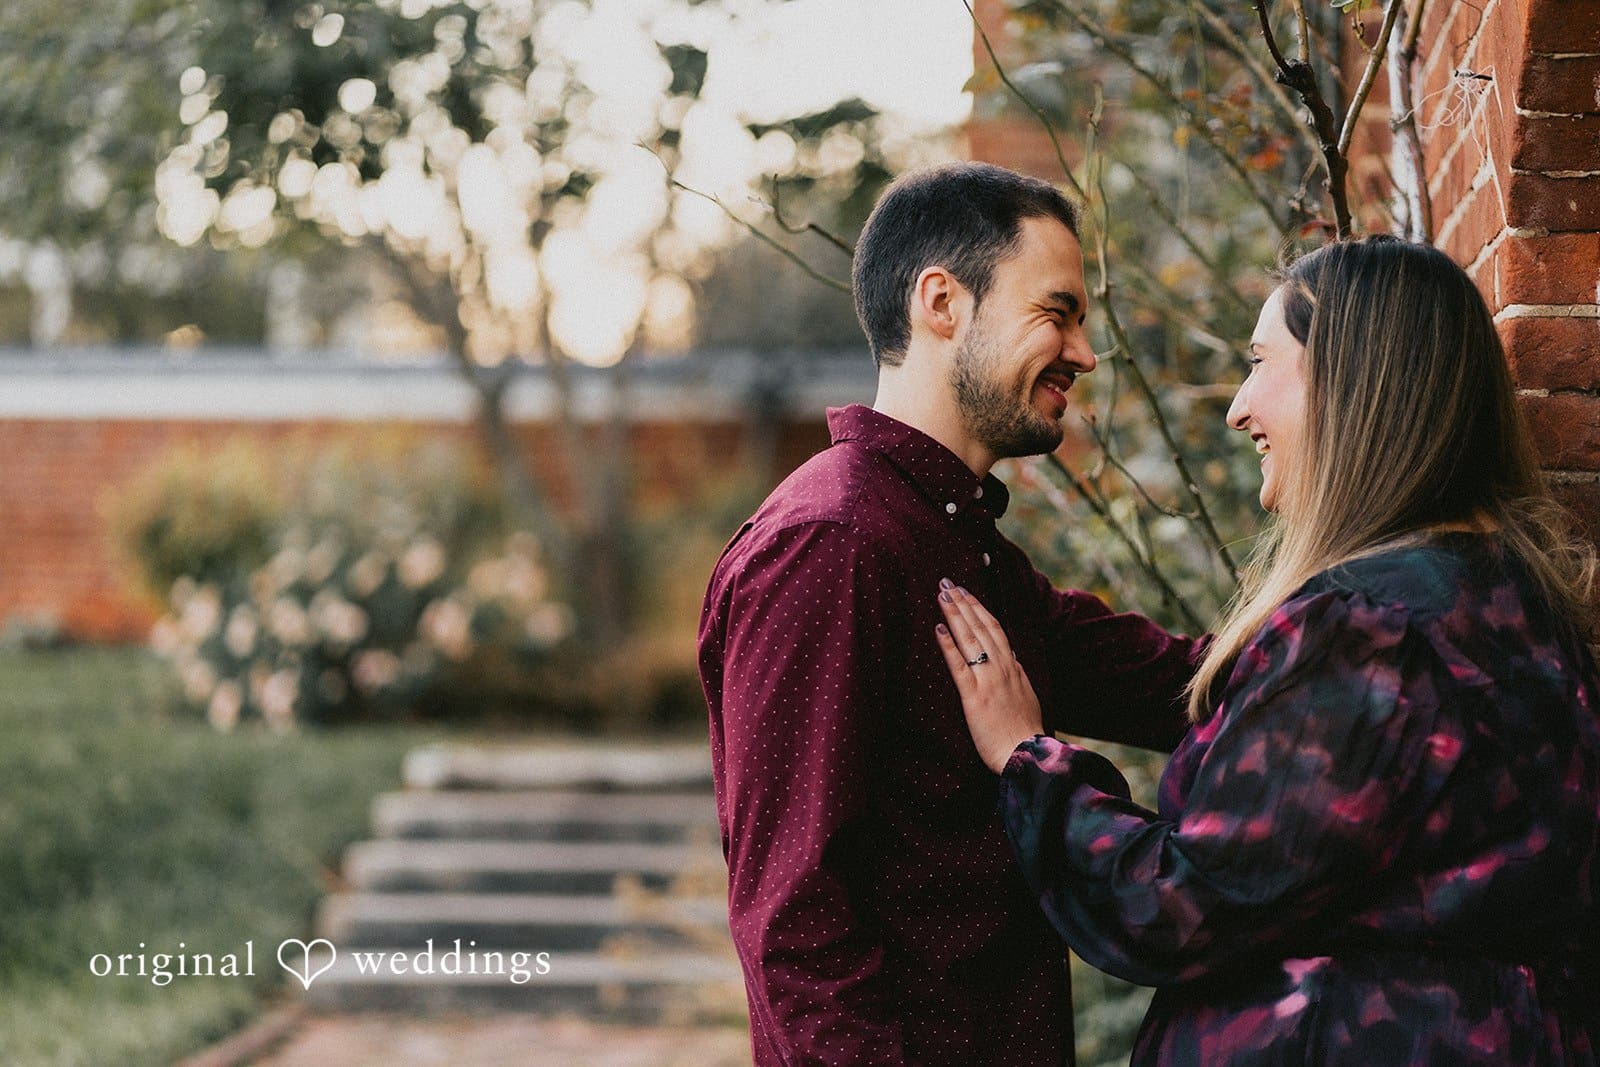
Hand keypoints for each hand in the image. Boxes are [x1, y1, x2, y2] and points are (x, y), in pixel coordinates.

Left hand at [935, 581, 1044, 773]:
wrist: (1028, 755)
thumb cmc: (1025, 732)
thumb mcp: (1027, 696)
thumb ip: (1018, 675)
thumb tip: (1012, 657)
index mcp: (1014, 667)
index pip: (995, 629)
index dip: (979, 609)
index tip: (966, 593)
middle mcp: (1002, 668)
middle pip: (981, 627)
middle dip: (964, 603)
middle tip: (948, 582)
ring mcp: (988, 680)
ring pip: (971, 639)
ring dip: (956, 614)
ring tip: (942, 594)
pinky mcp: (974, 697)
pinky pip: (959, 666)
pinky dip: (949, 645)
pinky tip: (939, 627)